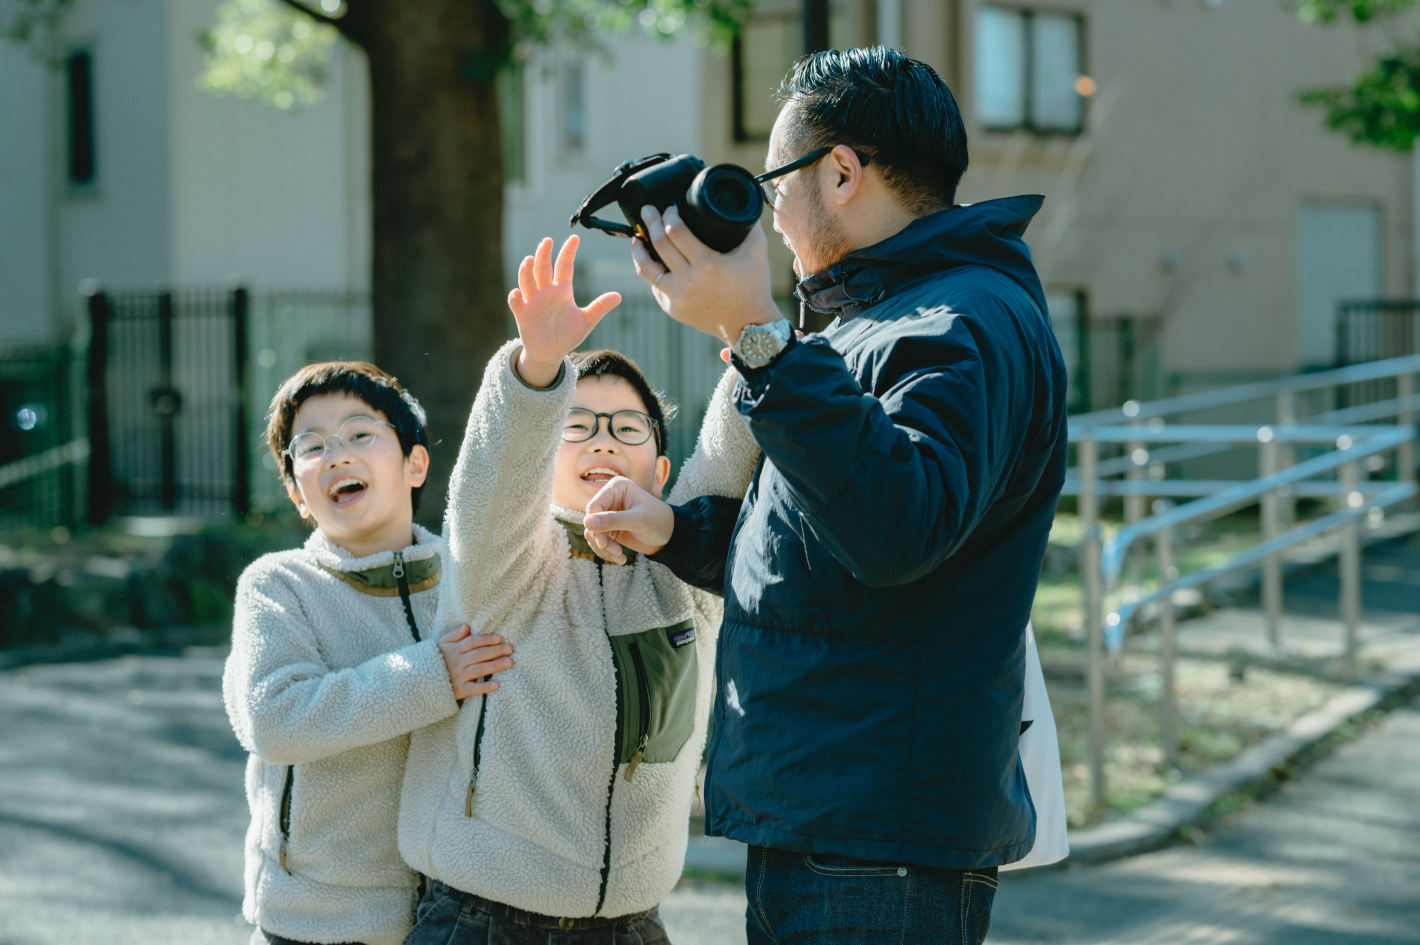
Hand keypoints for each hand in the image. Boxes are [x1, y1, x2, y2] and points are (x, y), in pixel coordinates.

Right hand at [438, 624, 513, 700]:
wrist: (419, 680)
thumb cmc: (434, 660)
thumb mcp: (441, 645)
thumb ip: (454, 635)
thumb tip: (467, 626)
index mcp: (454, 650)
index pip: (472, 642)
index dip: (486, 639)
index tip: (499, 638)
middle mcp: (457, 662)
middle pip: (479, 654)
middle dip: (496, 651)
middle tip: (510, 649)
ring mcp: (458, 676)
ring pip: (479, 669)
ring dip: (495, 666)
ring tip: (510, 662)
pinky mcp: (459, 690)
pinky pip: (473, 688)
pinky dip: (485, 687)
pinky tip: (497, 684)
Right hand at [508, 234, 620, 386]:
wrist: (551, 352)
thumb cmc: (567, 334)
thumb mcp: (586, 321)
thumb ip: (599, 308)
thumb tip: (619, 296)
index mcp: (562, 290)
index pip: (564, 266)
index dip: (568, 252)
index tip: (575, 238)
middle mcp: (546, 291)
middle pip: (543, 268)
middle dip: (544, 254)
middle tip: (547, 241)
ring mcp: (532, 301)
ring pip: (527, 281)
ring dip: (526, 270)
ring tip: (529, 260)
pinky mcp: (522, 313)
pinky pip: (516, 302)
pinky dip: (514, 297)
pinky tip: (517, 293)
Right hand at [583, 476, 675, 563]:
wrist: (670, 535)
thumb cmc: (658, 521)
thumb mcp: (637, 520)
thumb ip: (612, 520)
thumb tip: (586, 523)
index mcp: (617, 487)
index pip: (594, 506)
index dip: (595, 524)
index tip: (603, 542)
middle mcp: (610, 498)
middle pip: (590, 520)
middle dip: (601, 538)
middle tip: (614, 551)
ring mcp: (608, 514)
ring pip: (592, 532)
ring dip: (603, 548)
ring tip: (620, 556)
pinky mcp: (609, 528)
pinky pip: (598, 540)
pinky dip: (606, 552)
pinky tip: (621, 559)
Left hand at [632, 206, 782, 346]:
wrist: (748, 325)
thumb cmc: (754, 287)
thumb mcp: (757, 252)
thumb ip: (750, 226)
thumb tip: (739, 204)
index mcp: (707, 265)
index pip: (676, 231)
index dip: (669, 215)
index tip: (670, 208)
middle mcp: (688, 281)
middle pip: (659, 244)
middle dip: (650, 222)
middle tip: (648, 211)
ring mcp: (677, 297)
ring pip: (646, 268)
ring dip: (639, 249)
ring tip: (638, 237)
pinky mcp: (672, 308)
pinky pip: (655, 286)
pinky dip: (653, 271)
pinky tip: (653, 261)